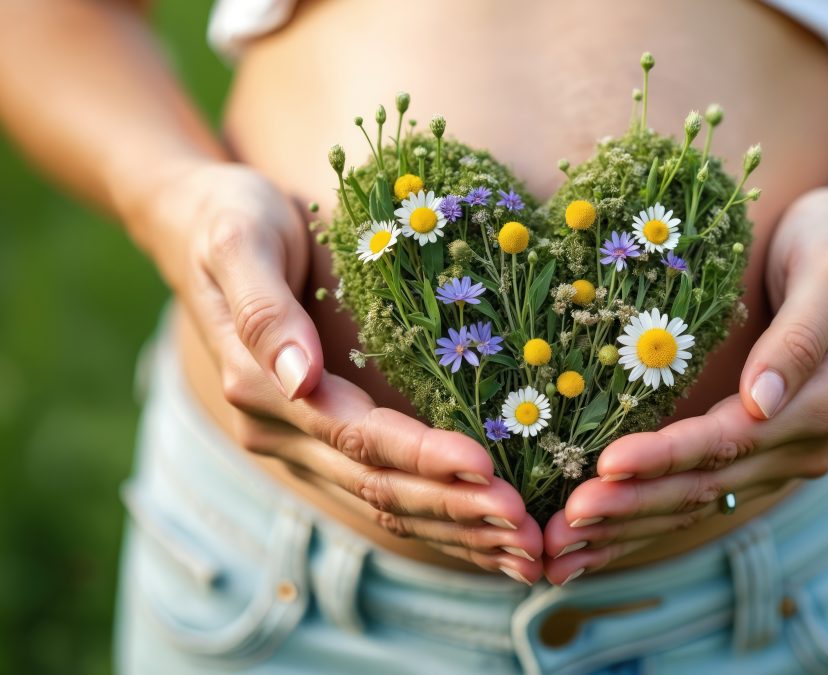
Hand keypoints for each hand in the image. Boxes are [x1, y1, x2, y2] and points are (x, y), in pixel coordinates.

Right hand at [122, 161, 543, 581]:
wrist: (203, 226)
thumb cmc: (231, 221)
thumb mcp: (238, 244)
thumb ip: (264, 312)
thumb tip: (299, 379)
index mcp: (261, 387)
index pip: (356, 436)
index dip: (422, 456)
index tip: (485, 468)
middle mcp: (280, 429)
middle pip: (377, 485)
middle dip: (454, 508)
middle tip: (525, 530)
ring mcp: (299, 442)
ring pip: (383, 504)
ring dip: (455, 529)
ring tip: (522, 549)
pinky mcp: (322, 440)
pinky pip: (382, 493)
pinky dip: (437, 519)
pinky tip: (485, 535)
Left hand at [543, 187, 827, 583]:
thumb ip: (799, 336)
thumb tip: (762, 400)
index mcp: (821, 402)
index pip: (725, 441)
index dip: (662, 458)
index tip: (604, 466)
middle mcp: (805, 443)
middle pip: (705, 485)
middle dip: (630, 507)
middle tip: (562, 528)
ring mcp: (783, 455)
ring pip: (698, 501)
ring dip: (630, 526)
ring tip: (566, 548)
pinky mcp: (760, 453)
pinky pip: (701, 493)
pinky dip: (648, 518)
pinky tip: (602, 538)